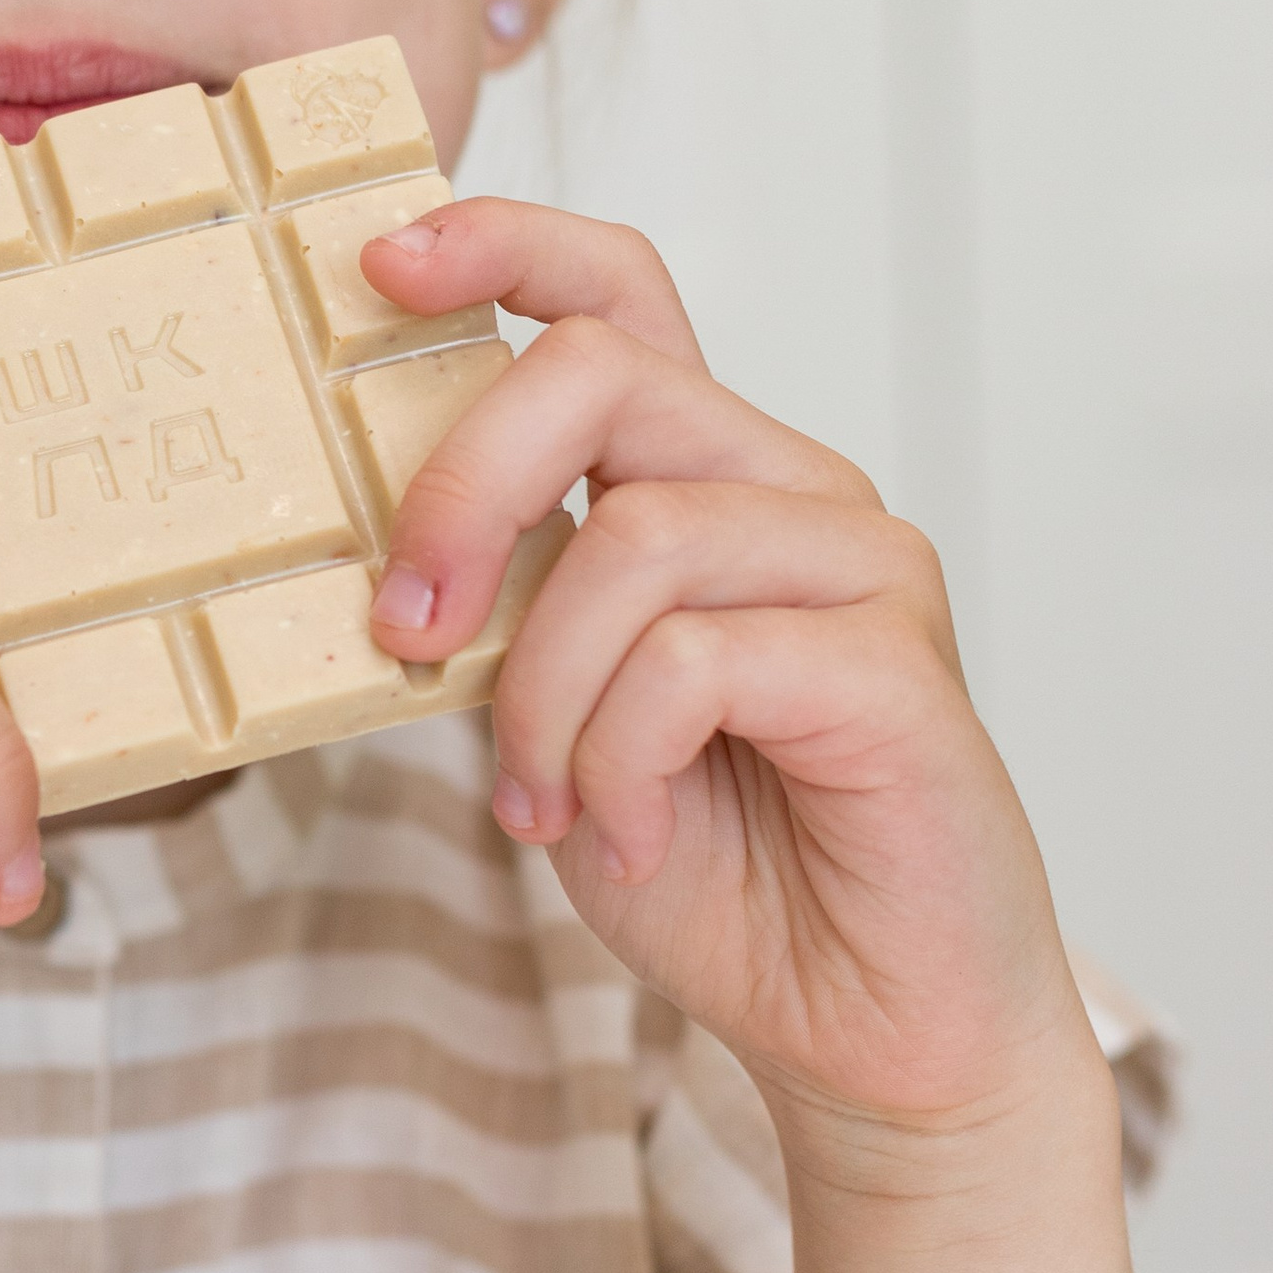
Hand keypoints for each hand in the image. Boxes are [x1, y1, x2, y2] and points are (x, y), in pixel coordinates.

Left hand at [361, 204, 1099, 1166]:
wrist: (865, 1027)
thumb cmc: (714, 862)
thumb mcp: (555, 711)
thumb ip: (498, 608)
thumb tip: (375, 547)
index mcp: (703, 473)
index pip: (615, 292)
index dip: (499, 245)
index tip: (379, 263)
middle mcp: (788, 486)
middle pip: (600, 372)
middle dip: (462, 489)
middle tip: (400, 626)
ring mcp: (859, 563)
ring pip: (636, 536)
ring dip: (543, 691)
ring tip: (541, 803)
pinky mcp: (897, 663)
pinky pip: (698, 659)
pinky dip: (619, 761)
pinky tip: (628, 836)